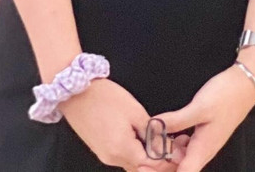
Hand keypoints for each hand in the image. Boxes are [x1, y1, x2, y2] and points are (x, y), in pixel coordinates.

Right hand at [59, 78, 190, 168]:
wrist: (75, 90)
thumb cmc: (104, 97)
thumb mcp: (135, 111)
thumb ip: (152, 133)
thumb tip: (167, 147)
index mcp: (122, 150)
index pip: (152, 166)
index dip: (169, 160)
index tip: (180, 150)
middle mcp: (112, 159)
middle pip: (143, 170)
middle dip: (160, 162)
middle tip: (174, 147)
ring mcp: (105, 156)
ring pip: (133, 165)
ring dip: (148, 159)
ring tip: (161, 142)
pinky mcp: (100, 149)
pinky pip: (123, 158)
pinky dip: (136, 154)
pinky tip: (144, 141)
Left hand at [153, 59, 254, 170]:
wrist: (244, 85)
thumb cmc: (225, 96)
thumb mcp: (199, 107)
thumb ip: (176, 120)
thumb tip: (154, 129)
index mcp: (203, 149)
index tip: (146, 166)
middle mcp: (204, 151)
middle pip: (180, 167)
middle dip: (162, 163)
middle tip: (144, 153)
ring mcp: (204, 144)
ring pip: (182, 157)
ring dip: (167, 153)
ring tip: (152, 142)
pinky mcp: (204, 135)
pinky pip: (186, 147)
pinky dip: (174, 143)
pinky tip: (168, 132)